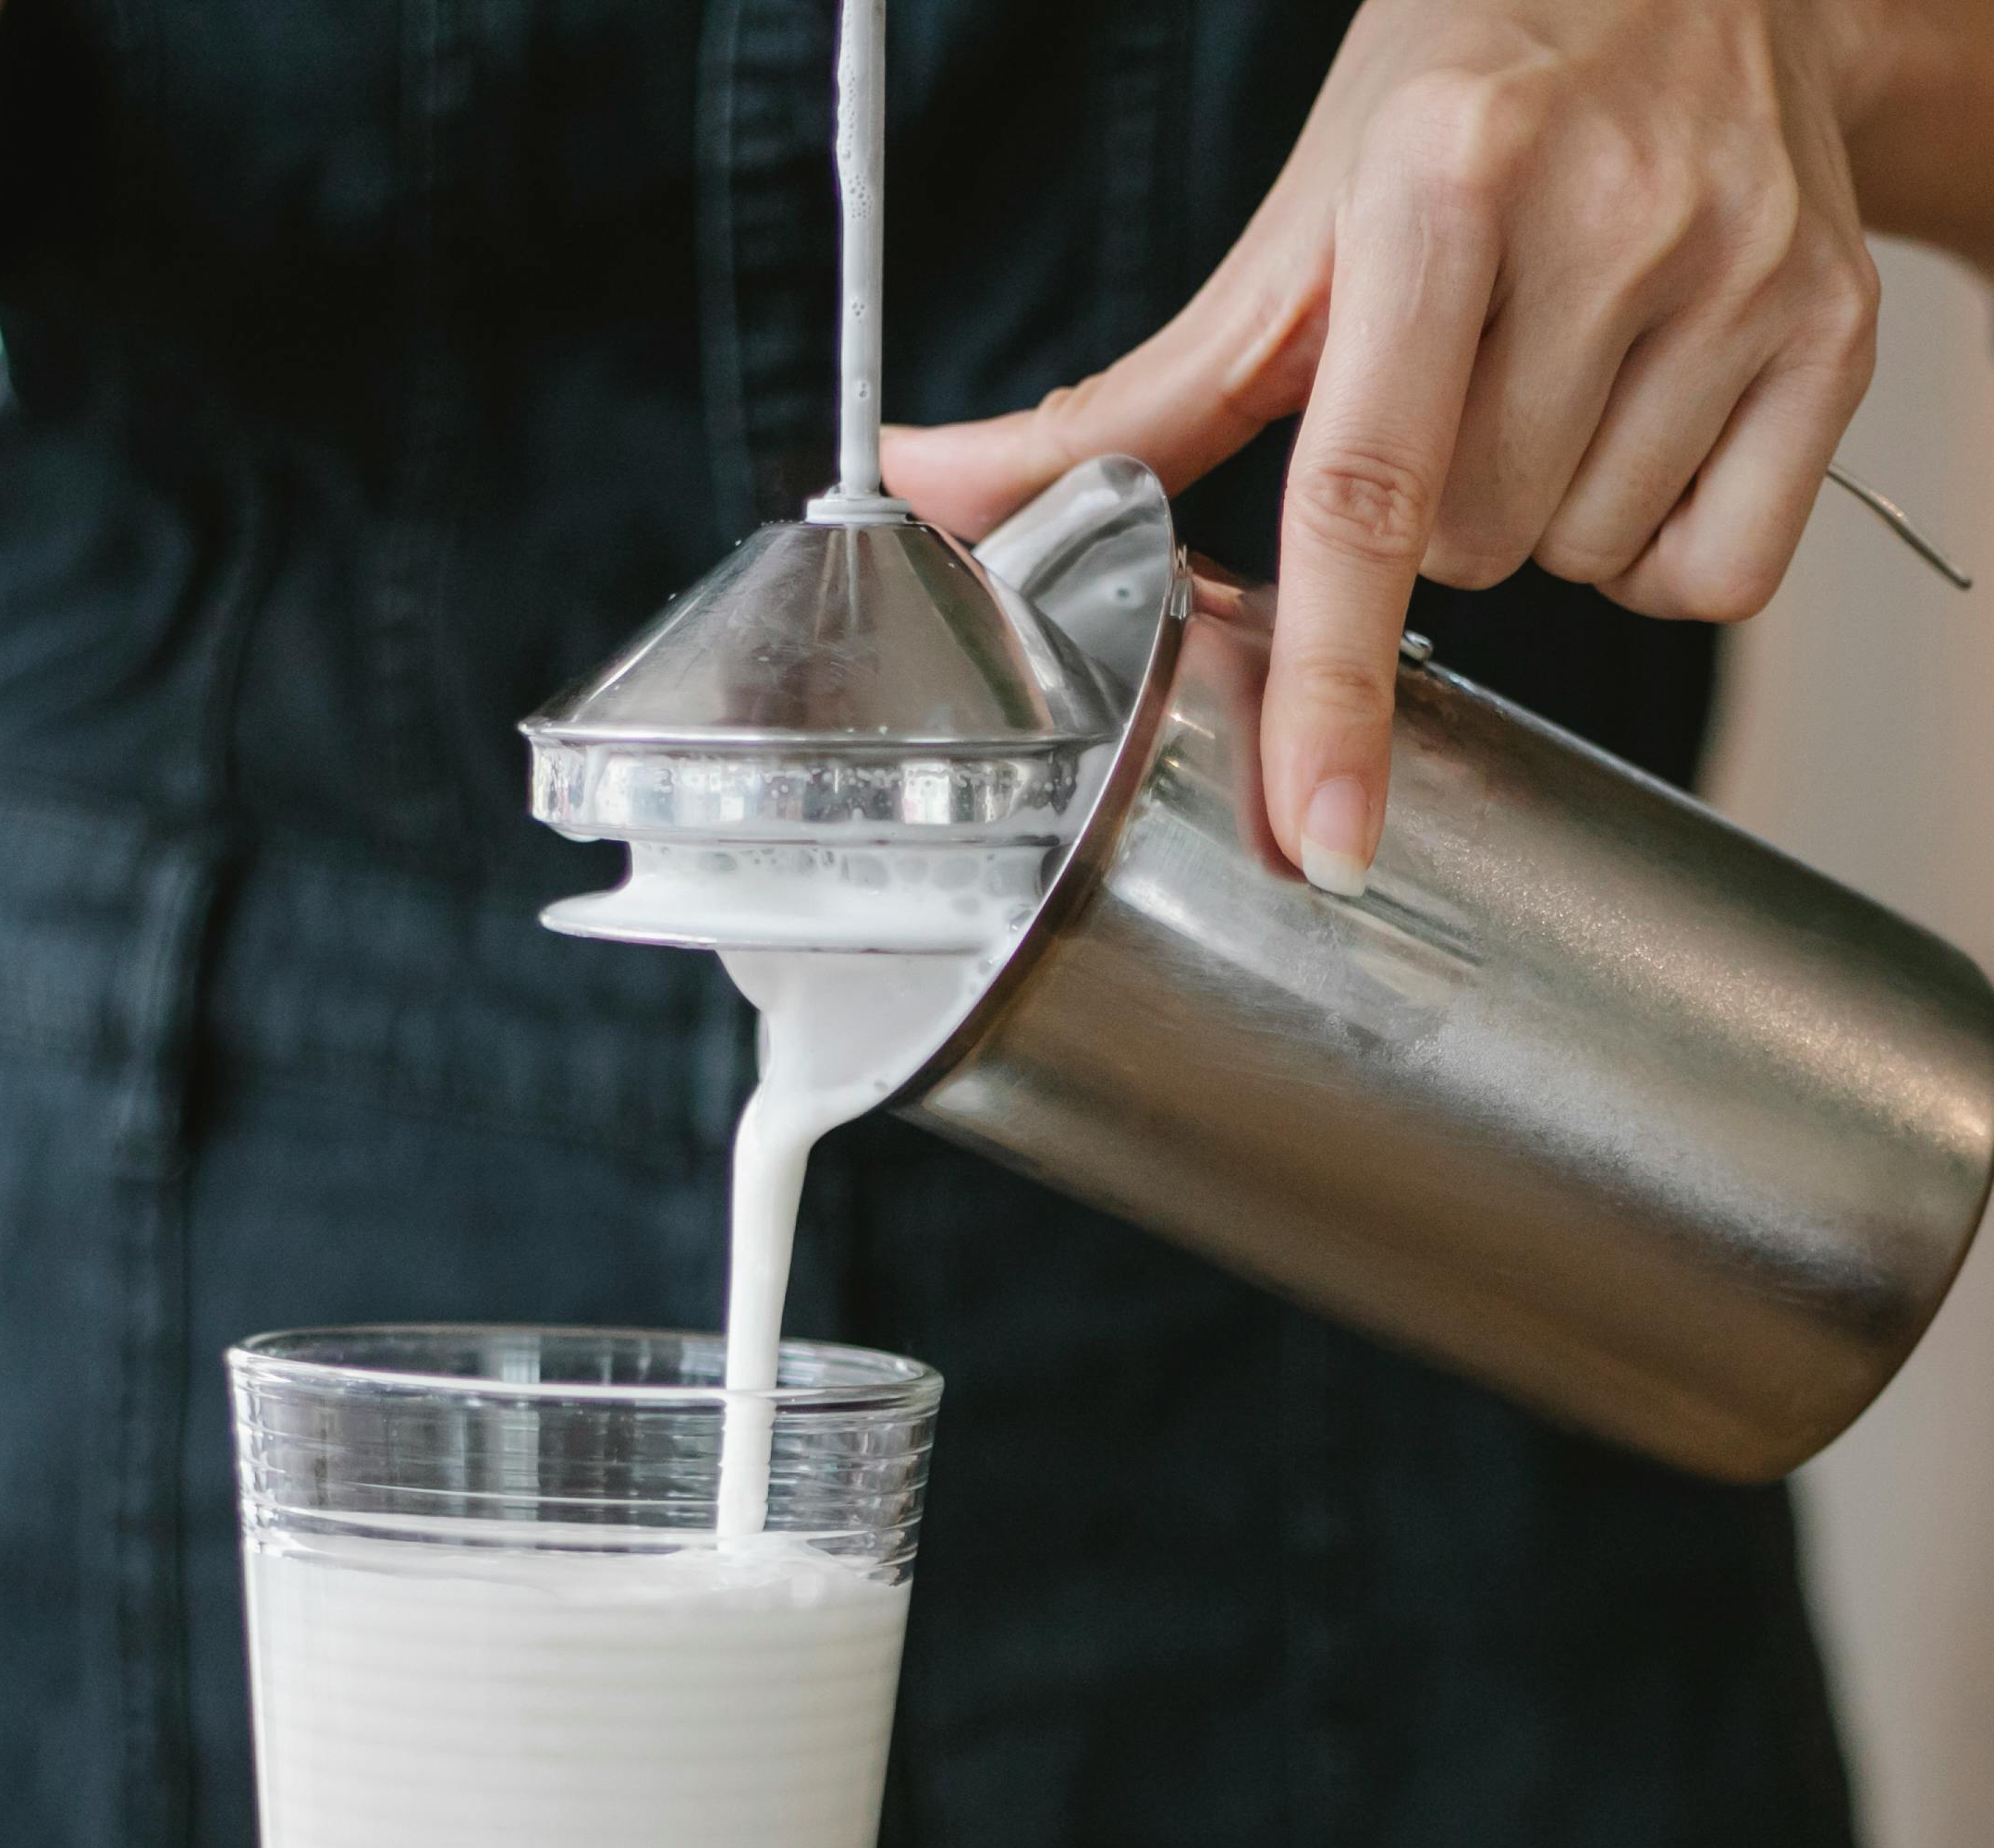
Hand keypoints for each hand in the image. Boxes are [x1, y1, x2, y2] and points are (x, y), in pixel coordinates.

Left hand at [883, 0, 1884, 892]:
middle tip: (1463, 371)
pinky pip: (1716, 574)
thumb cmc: (1469, 103)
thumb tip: (920, 487)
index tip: (1322, 834)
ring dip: (1547, 512)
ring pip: (1585, 568)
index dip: (1332, 688)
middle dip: (1439, 506)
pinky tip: (1646, 413)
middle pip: (1468, 554)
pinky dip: (1663, 540)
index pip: (1366, 493)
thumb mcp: (1298, 226)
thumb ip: (1127, 401)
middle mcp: (1611, 217)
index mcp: (1444, 177)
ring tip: (1562, 363)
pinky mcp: (1835, 333)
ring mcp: (1741, 275)